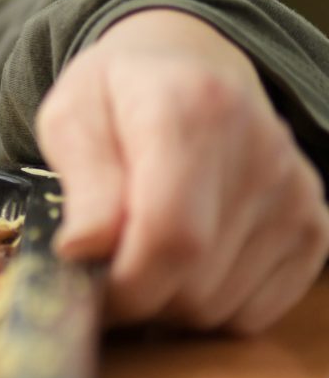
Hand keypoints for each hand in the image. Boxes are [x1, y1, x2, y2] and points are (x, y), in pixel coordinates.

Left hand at [38, 8, 328, 333]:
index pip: (172, 236)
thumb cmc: (120, 94)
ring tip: (143, 249)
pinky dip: (210, 304)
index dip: (124, 283)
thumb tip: (84, 250)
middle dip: (137, 293)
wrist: (191, 65)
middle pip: (196, 282)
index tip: (86, 285)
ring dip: (170, 300)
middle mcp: (261, 154)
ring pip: (221, 307)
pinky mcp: (314, 228)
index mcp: (194, 112)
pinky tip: (186, 259)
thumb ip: (82, 182)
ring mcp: (296, 195)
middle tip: (105, 263)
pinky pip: (254, 312)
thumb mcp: (72, 117)